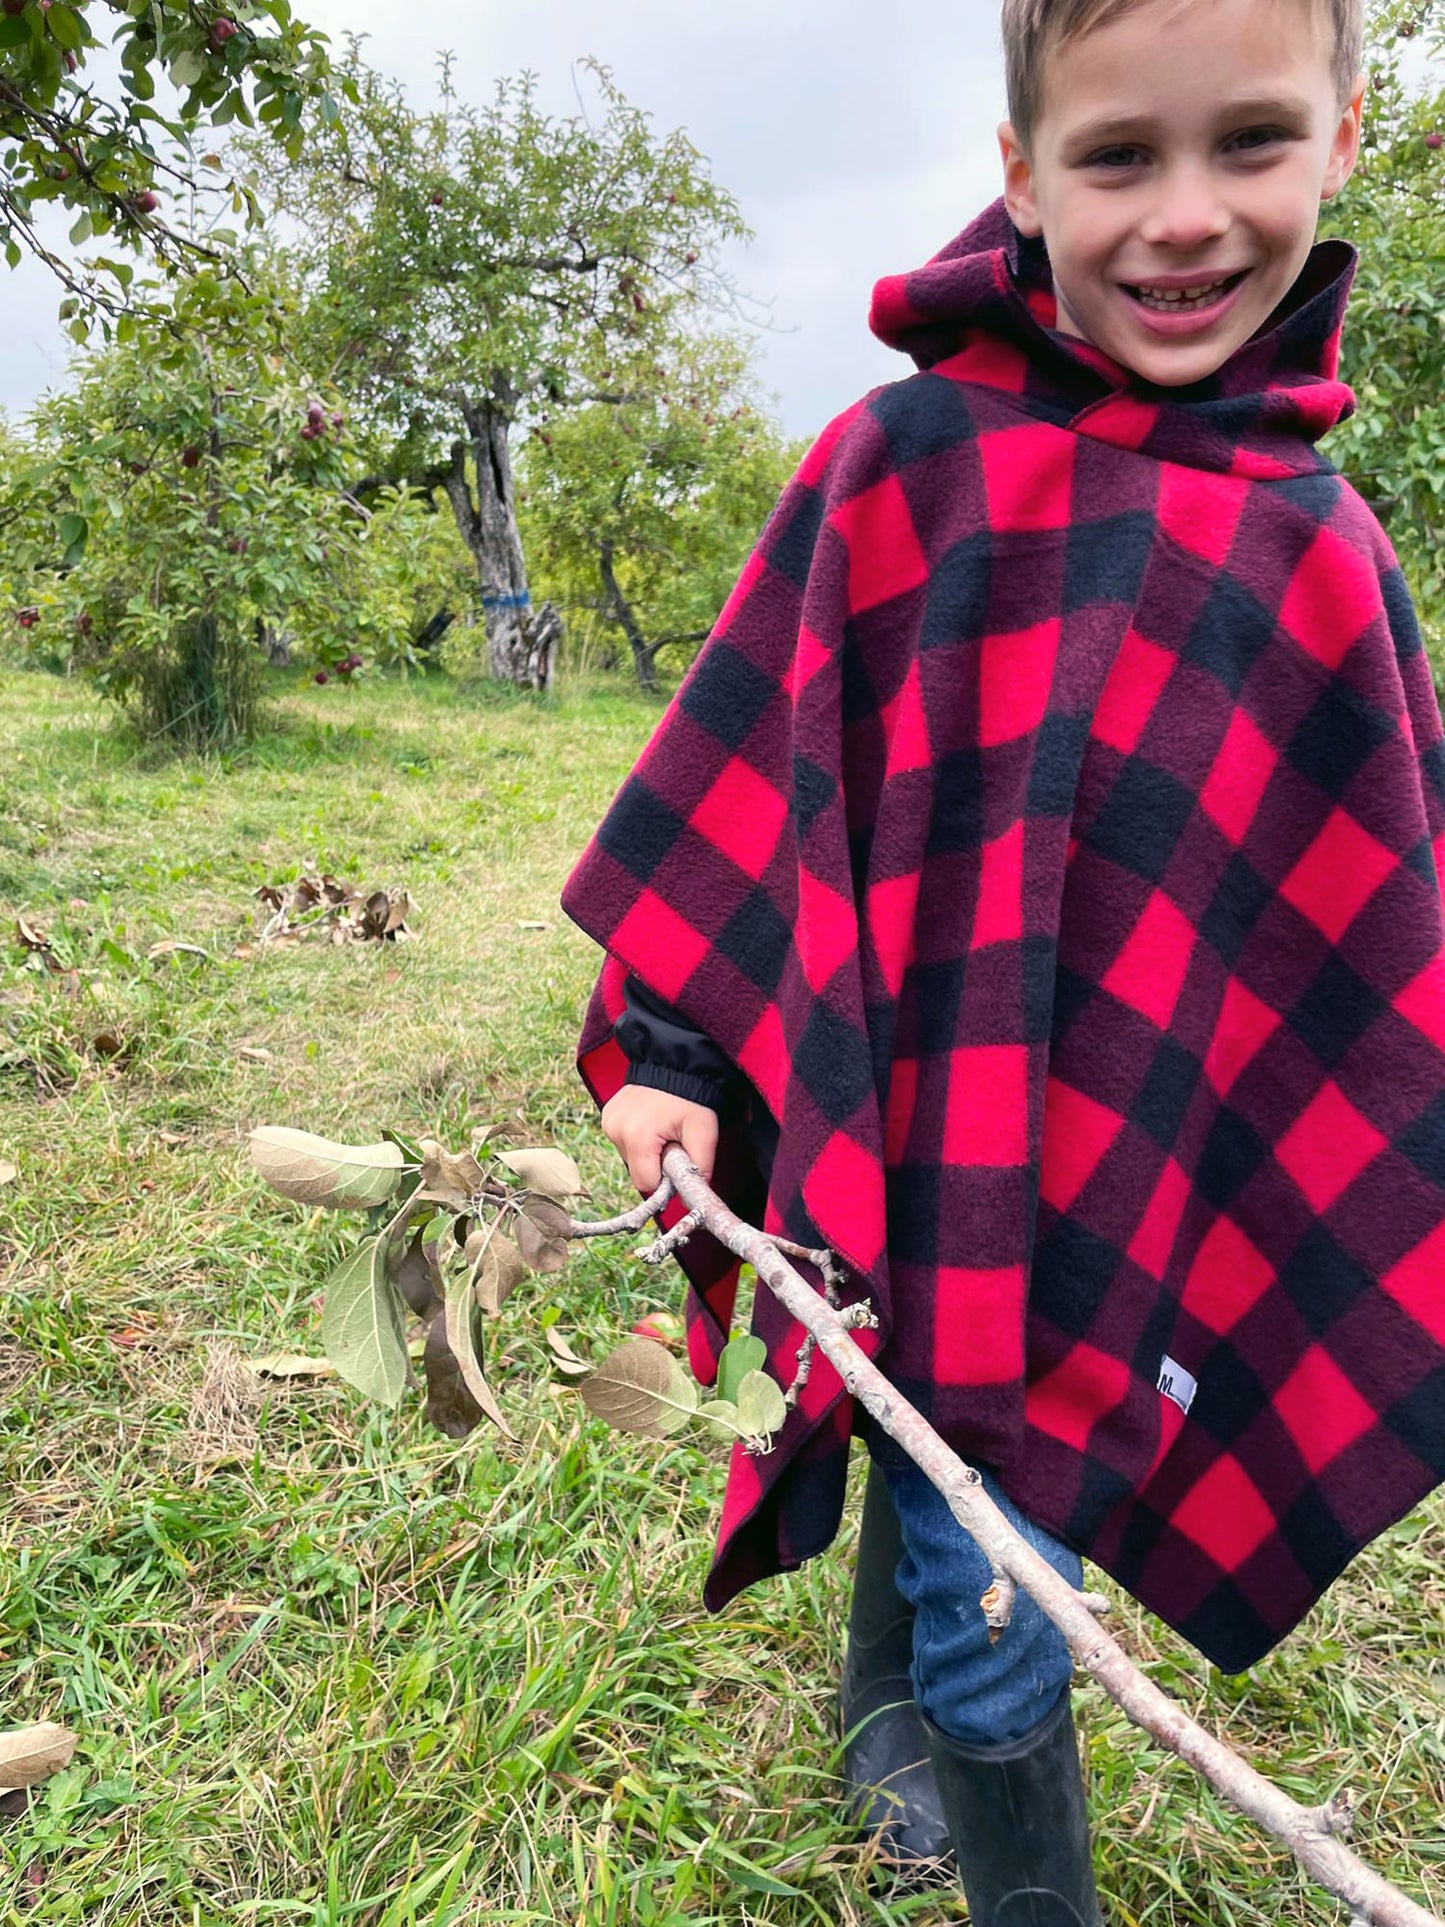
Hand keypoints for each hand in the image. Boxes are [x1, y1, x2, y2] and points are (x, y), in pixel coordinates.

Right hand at [600, 1084, 718, 1194]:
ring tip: (662, 1128)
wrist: (675, 1064)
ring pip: (629, 1158)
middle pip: (637, 1171)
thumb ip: (699, 1170)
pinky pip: (623, 1141)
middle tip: (672, 1142)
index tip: (676, 1162)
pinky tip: (650, 1122)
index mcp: (638, 1136)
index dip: (665, 1181)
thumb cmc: (690, 1098)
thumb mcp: (703, 1133)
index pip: (646, 1184)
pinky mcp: (607, 1116)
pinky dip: (637, 1139)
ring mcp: (609, 1122)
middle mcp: (617, 1130)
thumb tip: (691, 1199)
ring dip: (646, 1152)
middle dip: (656, 1165)